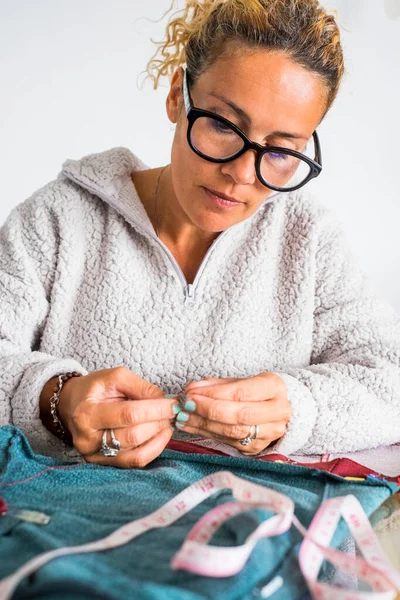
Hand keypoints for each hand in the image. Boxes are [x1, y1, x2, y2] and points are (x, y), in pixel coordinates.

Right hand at [57, 367, 178, 466]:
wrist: (71, 405)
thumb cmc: (94, 389)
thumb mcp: (115, 377)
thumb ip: (141, 387)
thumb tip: (165, 401)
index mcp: (88, 413)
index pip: (129, 414)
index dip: (156, 410)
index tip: (174, 404)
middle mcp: (87, 439)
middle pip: (134, 436)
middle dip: (159, 423)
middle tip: (173, 413)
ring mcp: (94, 455)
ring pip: (136, 454)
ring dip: (159, 438)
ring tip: (168, 424)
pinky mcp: (103, 463)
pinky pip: (134, 462)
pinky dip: (153, 450)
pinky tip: (160, 436)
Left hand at [176, 373, 291, 454]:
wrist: (273, 409)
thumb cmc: (252, 391)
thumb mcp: (238, 381)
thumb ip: (215, 385)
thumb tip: (191, 389)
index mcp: (275, 387)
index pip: (242, 392)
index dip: (214, 394)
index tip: (191, 393)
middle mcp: (278, 411)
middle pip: (240, 415)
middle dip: (208, 410)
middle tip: (186, 406)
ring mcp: (271, 432)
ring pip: (233, 431)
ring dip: (203, 424)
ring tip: (183, 417)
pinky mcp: (258, 447)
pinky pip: (229, 442)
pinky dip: (206, 433)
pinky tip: (191, 426)